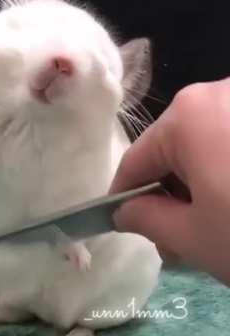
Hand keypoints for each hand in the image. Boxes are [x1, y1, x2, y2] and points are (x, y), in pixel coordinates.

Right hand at [110, 78, 229, 285]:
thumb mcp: (194, 234)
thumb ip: (147, 219)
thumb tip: (123, 212)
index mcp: (188, 114)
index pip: (137, 161)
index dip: (123, 196)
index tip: (116, 222)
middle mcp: (216, 92)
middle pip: (174, 152)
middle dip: (169, 197)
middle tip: (176, 242)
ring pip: (205, 146)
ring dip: (200, 186)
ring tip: (208, 230)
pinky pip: (229, 140)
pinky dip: (224, 169)